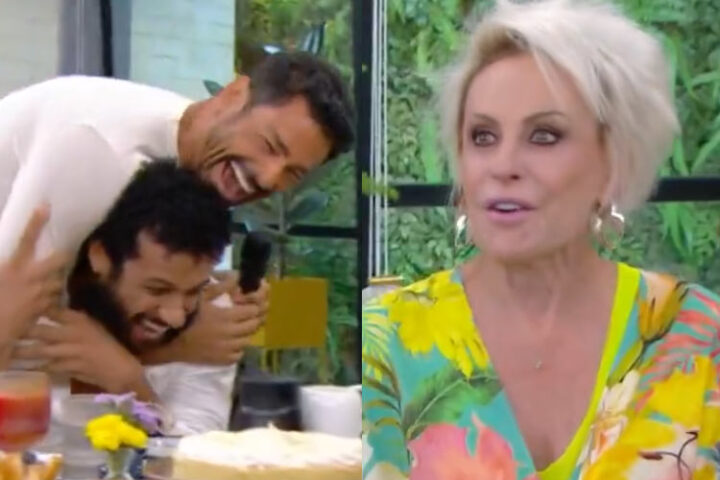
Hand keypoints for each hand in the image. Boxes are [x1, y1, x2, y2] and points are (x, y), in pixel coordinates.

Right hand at [0, 205, 66, 349]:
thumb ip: (3, 267)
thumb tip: (6, 263)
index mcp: (13, 267)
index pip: (26, 239)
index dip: (36, 222)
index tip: (45, 206)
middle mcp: (31, 277)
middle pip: (59, 259)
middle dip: (62, 257)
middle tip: (60, 256)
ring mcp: (41, 294)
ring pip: (59, 280)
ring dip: (55, 280)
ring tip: (45, 283)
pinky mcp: (45, 309)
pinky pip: (55, 299)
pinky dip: (51, 299)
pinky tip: (43, 301)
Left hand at [14, 309, 145, 393]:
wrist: (120, 369)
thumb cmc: (108, 345)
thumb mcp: (93, 327)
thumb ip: (73, 320)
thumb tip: (53, 312)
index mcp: (81, 322)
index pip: (55, 311)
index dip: (39, 308)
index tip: (25, 306)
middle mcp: (73, 335)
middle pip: (42, 331)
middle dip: (25, 330)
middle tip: (11, 329)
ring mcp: (69, 353)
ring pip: (40, 350)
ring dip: (24, 351)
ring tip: (10, 350)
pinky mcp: (67, 368)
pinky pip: (47, 366)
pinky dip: (35, 366)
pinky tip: (23, 366)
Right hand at [141, 271, 268, 365]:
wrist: (171, 343)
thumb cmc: (186, 317)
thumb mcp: (201, 297)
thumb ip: (221, 287)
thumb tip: (237, 277)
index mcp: (226, 316)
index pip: (253, 310)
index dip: (254, 305)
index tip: (251, 303)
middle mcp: (230, 333)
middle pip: (253, 325)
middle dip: (255, 318)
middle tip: (249, 314)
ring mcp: (227, 349)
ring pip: (248, 340)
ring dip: (246, 332)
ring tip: (240, 327)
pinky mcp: (223, 360)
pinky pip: (239, 354)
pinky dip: (238, 347)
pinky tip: (232, 342)